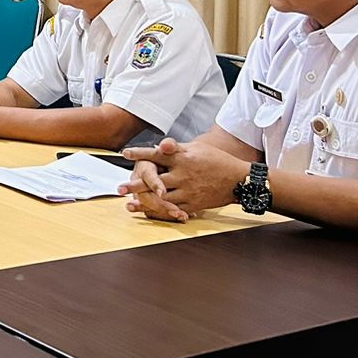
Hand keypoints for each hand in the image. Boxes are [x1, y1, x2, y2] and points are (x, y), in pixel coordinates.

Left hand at [120, 138, 249, 219]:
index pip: (157, 154)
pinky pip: (173, 209)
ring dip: (144, 201)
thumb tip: (162, 144)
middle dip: (135, 184)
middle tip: (120, 188)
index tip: (124, 153)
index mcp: (183, 158)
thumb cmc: (217, 161)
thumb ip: (177, 148)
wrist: (238, 180)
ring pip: (161, 198)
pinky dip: (160, 212)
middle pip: (155, 180)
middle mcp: (183, 175)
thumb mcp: (197, 148)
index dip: (139, 154)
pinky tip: (148, 213)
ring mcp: (188, 191)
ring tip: (129, 204)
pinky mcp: (193, 204)